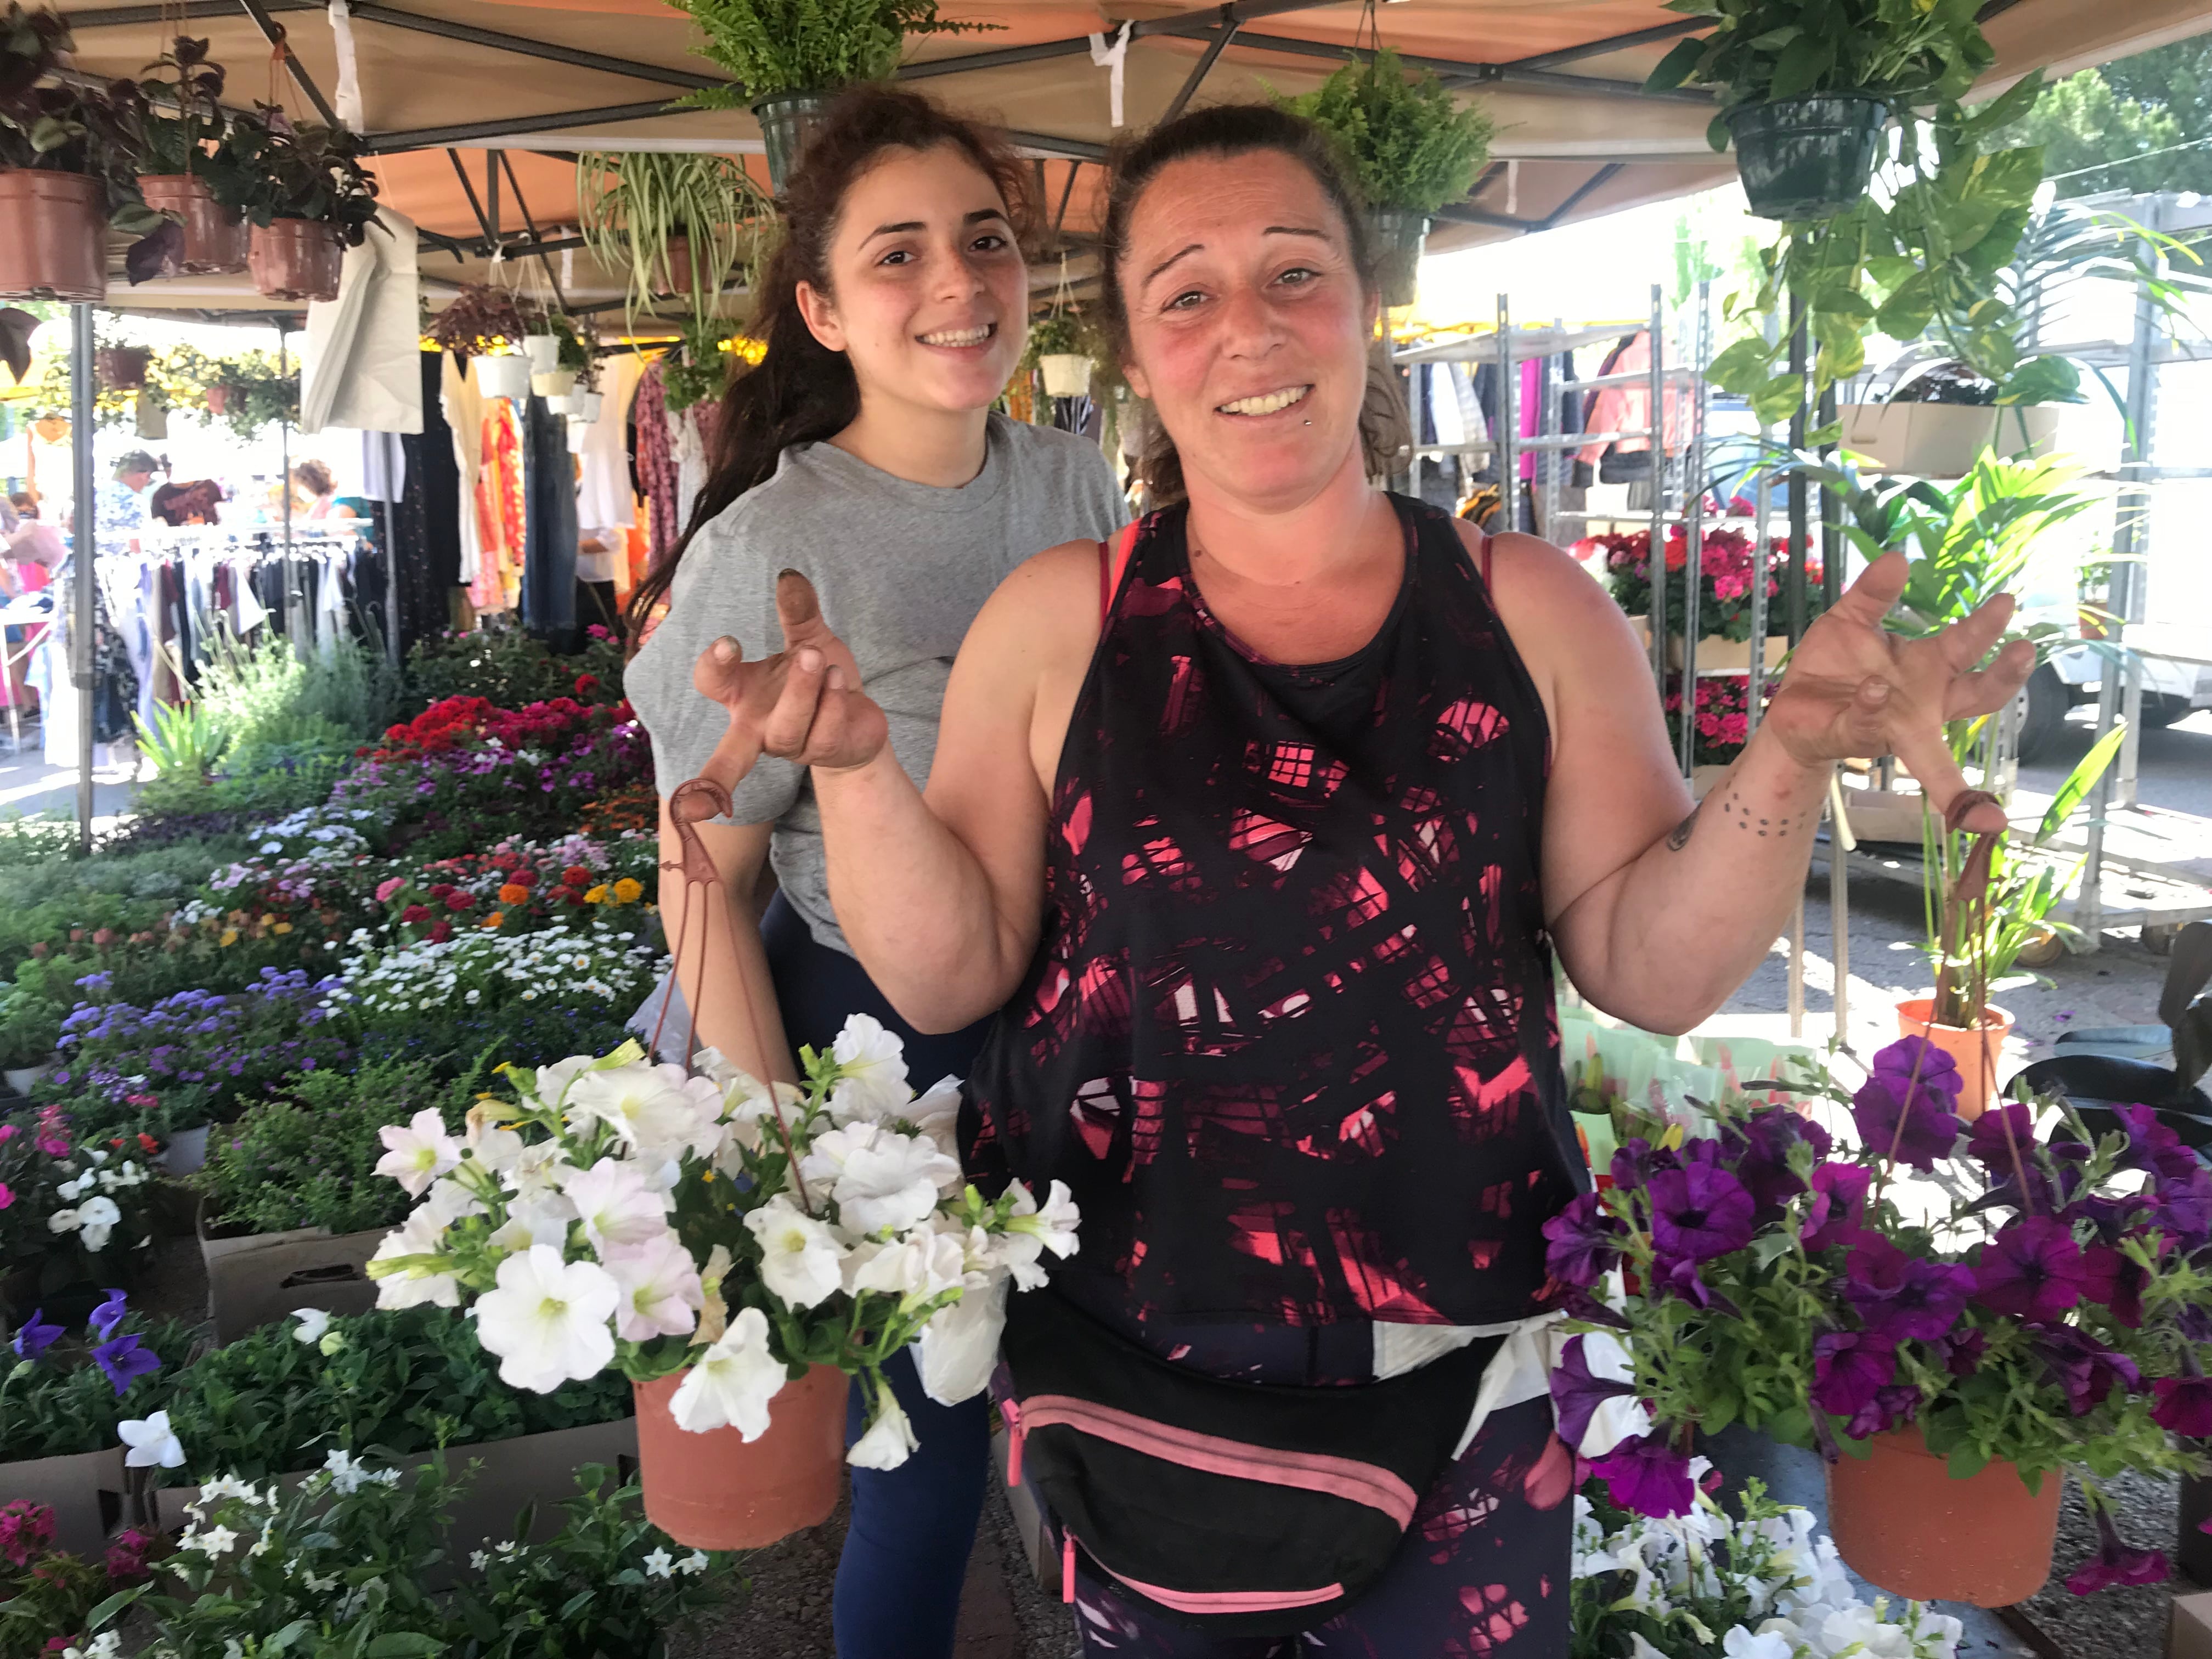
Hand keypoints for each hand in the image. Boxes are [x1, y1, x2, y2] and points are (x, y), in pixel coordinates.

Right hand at [689, 570, 889, 792]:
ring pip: (786, 728)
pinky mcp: (822, 754)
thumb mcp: (812, 639)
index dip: (715, 665)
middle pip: (729, 759)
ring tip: (817, 657)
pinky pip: (823, 731)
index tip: (728, 644)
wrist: (860, 718)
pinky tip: (842, 682)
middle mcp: (759, 727)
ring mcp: (790, 746)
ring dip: (802, 689)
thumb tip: (789, 577)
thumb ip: (799, 613)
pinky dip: (833, 701)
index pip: (712, 682)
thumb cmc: (821, 679)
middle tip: (698, 802)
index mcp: (744, 695)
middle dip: (714, 779)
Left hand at [1761, 552, 2032, 834]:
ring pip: (1931, 745)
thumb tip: (1897, 559)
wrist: (1794, 707)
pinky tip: (1875, 689)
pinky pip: (1867, 725)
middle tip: (2024, 651)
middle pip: (1979, 697)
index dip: (1987, 627)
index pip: (1968, 648)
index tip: (2005, 600)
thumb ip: (1872, 594)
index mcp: (1929, 668)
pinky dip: (1872, 707)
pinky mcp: (1856, 737)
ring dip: (1944, 739)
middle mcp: (1923, 703)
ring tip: (1933, 700)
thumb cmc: (1834, 665)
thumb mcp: (1850, 619)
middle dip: (2004, 679)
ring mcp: (1893, 726)